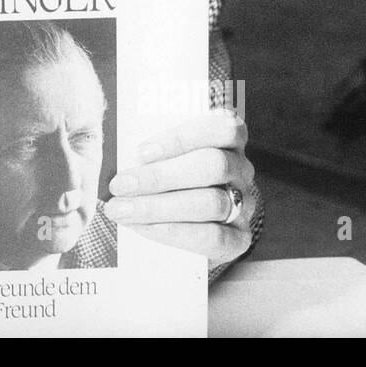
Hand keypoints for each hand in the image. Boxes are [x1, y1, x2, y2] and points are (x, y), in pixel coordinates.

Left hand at [107, 108, 254, 264]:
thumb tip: (120, 156)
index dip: (182, 138)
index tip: (140, 152)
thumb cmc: (167, 173)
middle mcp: (242, 168)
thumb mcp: (162, 152)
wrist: (184, 218)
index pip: (222, 128)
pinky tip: (142, 228)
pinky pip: (213, 237)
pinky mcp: (240, 238)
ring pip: (211, 202)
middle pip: (213, 166)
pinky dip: (173, 232)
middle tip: (120, 185)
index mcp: (228, 137)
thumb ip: (151, 150)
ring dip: (158, 207)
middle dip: (160, 177)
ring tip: (121, 210)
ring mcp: (246, 204)